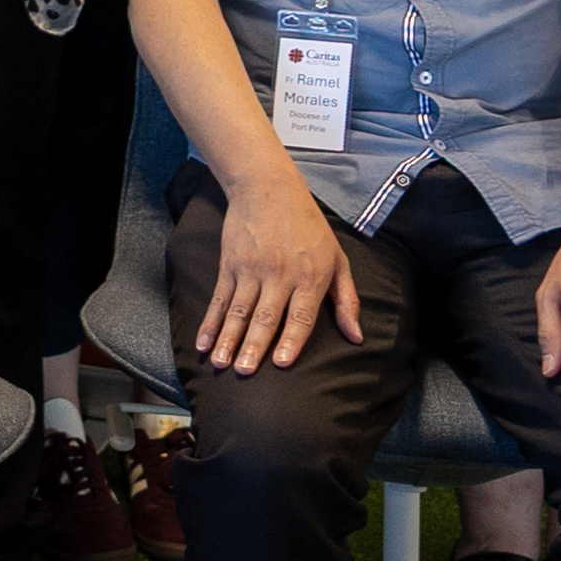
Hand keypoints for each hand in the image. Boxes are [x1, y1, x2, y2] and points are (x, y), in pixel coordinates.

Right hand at [193, 170, 362, 377]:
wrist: (268, 189)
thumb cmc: (309, 226)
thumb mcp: (338, 259)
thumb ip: (347, 300)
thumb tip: (356, 337)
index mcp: (309, 276)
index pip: (300, 314)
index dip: (291, 339)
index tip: (282, 362)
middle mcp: (279, 275)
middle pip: (265, 316)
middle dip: (253, 346)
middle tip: (245, 371)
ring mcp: (251, 270)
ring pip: (238, 311)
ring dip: (228, 338)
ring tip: (220, 362)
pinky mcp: (230, 265)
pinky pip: (219, 299)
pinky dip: (210, 322)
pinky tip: (204, 341)